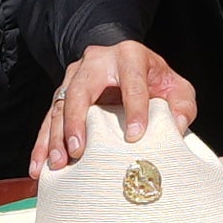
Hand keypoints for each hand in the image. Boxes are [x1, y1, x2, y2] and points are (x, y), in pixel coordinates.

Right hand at [32, 40, 200, 168]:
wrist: (126, 63)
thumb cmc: (153, 80)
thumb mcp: (175, 86)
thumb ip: (182, 104)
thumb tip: (176, 126)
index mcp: (129, 56)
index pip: (132, 82)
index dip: (134, 108)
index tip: (135, 136)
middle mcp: (97, 62)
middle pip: (81, 91)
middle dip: (77, 122)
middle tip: (78, 151)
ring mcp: (75, 76)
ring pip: (59, 106)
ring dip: (55, 137)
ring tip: (57, 164)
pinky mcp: (61, 93)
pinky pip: (47, 119)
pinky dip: (42, 144)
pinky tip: (39, 166)